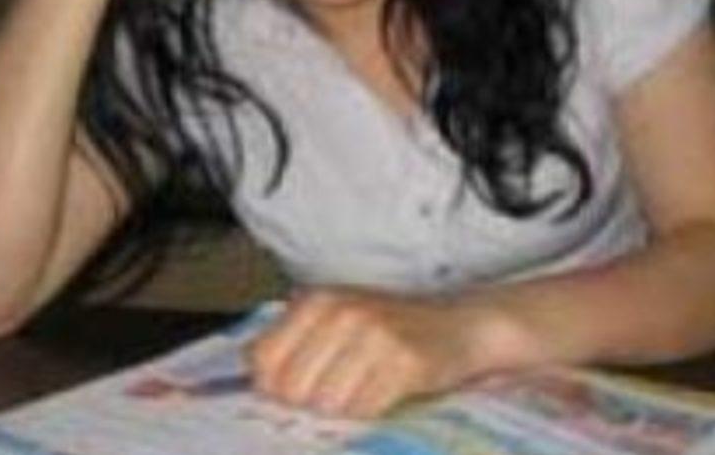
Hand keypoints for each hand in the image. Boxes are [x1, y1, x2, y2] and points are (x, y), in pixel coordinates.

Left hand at [247, 289, 488, 418]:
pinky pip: (364, 410)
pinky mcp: (405, 363)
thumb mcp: (336, 321)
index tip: (296, 393)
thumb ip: (294, 345)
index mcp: (317, 301)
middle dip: (308, 404)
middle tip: (337, 393)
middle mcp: (343, 313)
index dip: (275, 389)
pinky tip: (385, 394)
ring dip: (343, 411)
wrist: (460, 325)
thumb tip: (254, 386)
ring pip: (326, 404)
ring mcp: (375, 336)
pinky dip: (370, 413)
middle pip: (291, 389)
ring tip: (365, 390)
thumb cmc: (391, 330)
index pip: (262, 362)